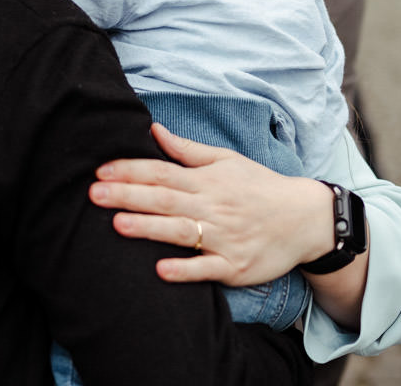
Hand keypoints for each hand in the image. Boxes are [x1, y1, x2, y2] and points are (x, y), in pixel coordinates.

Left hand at [90, 122, 335, 286]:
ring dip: (149, 228)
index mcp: (207, 181)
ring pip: (180, 232)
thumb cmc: (260, 187)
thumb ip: (187, 150)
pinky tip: (160, 269)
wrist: (305, 219)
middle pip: (164, 199)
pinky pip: (206, 269)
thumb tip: (153, 130)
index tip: (101, 171)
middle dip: (128, 196)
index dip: (130, 170)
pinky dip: (185, 269)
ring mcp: (224, 238)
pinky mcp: (234, 267)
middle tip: (94, 194)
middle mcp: (212, 207)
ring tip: (118, 225)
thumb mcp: (227, 161)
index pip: (162, 172)